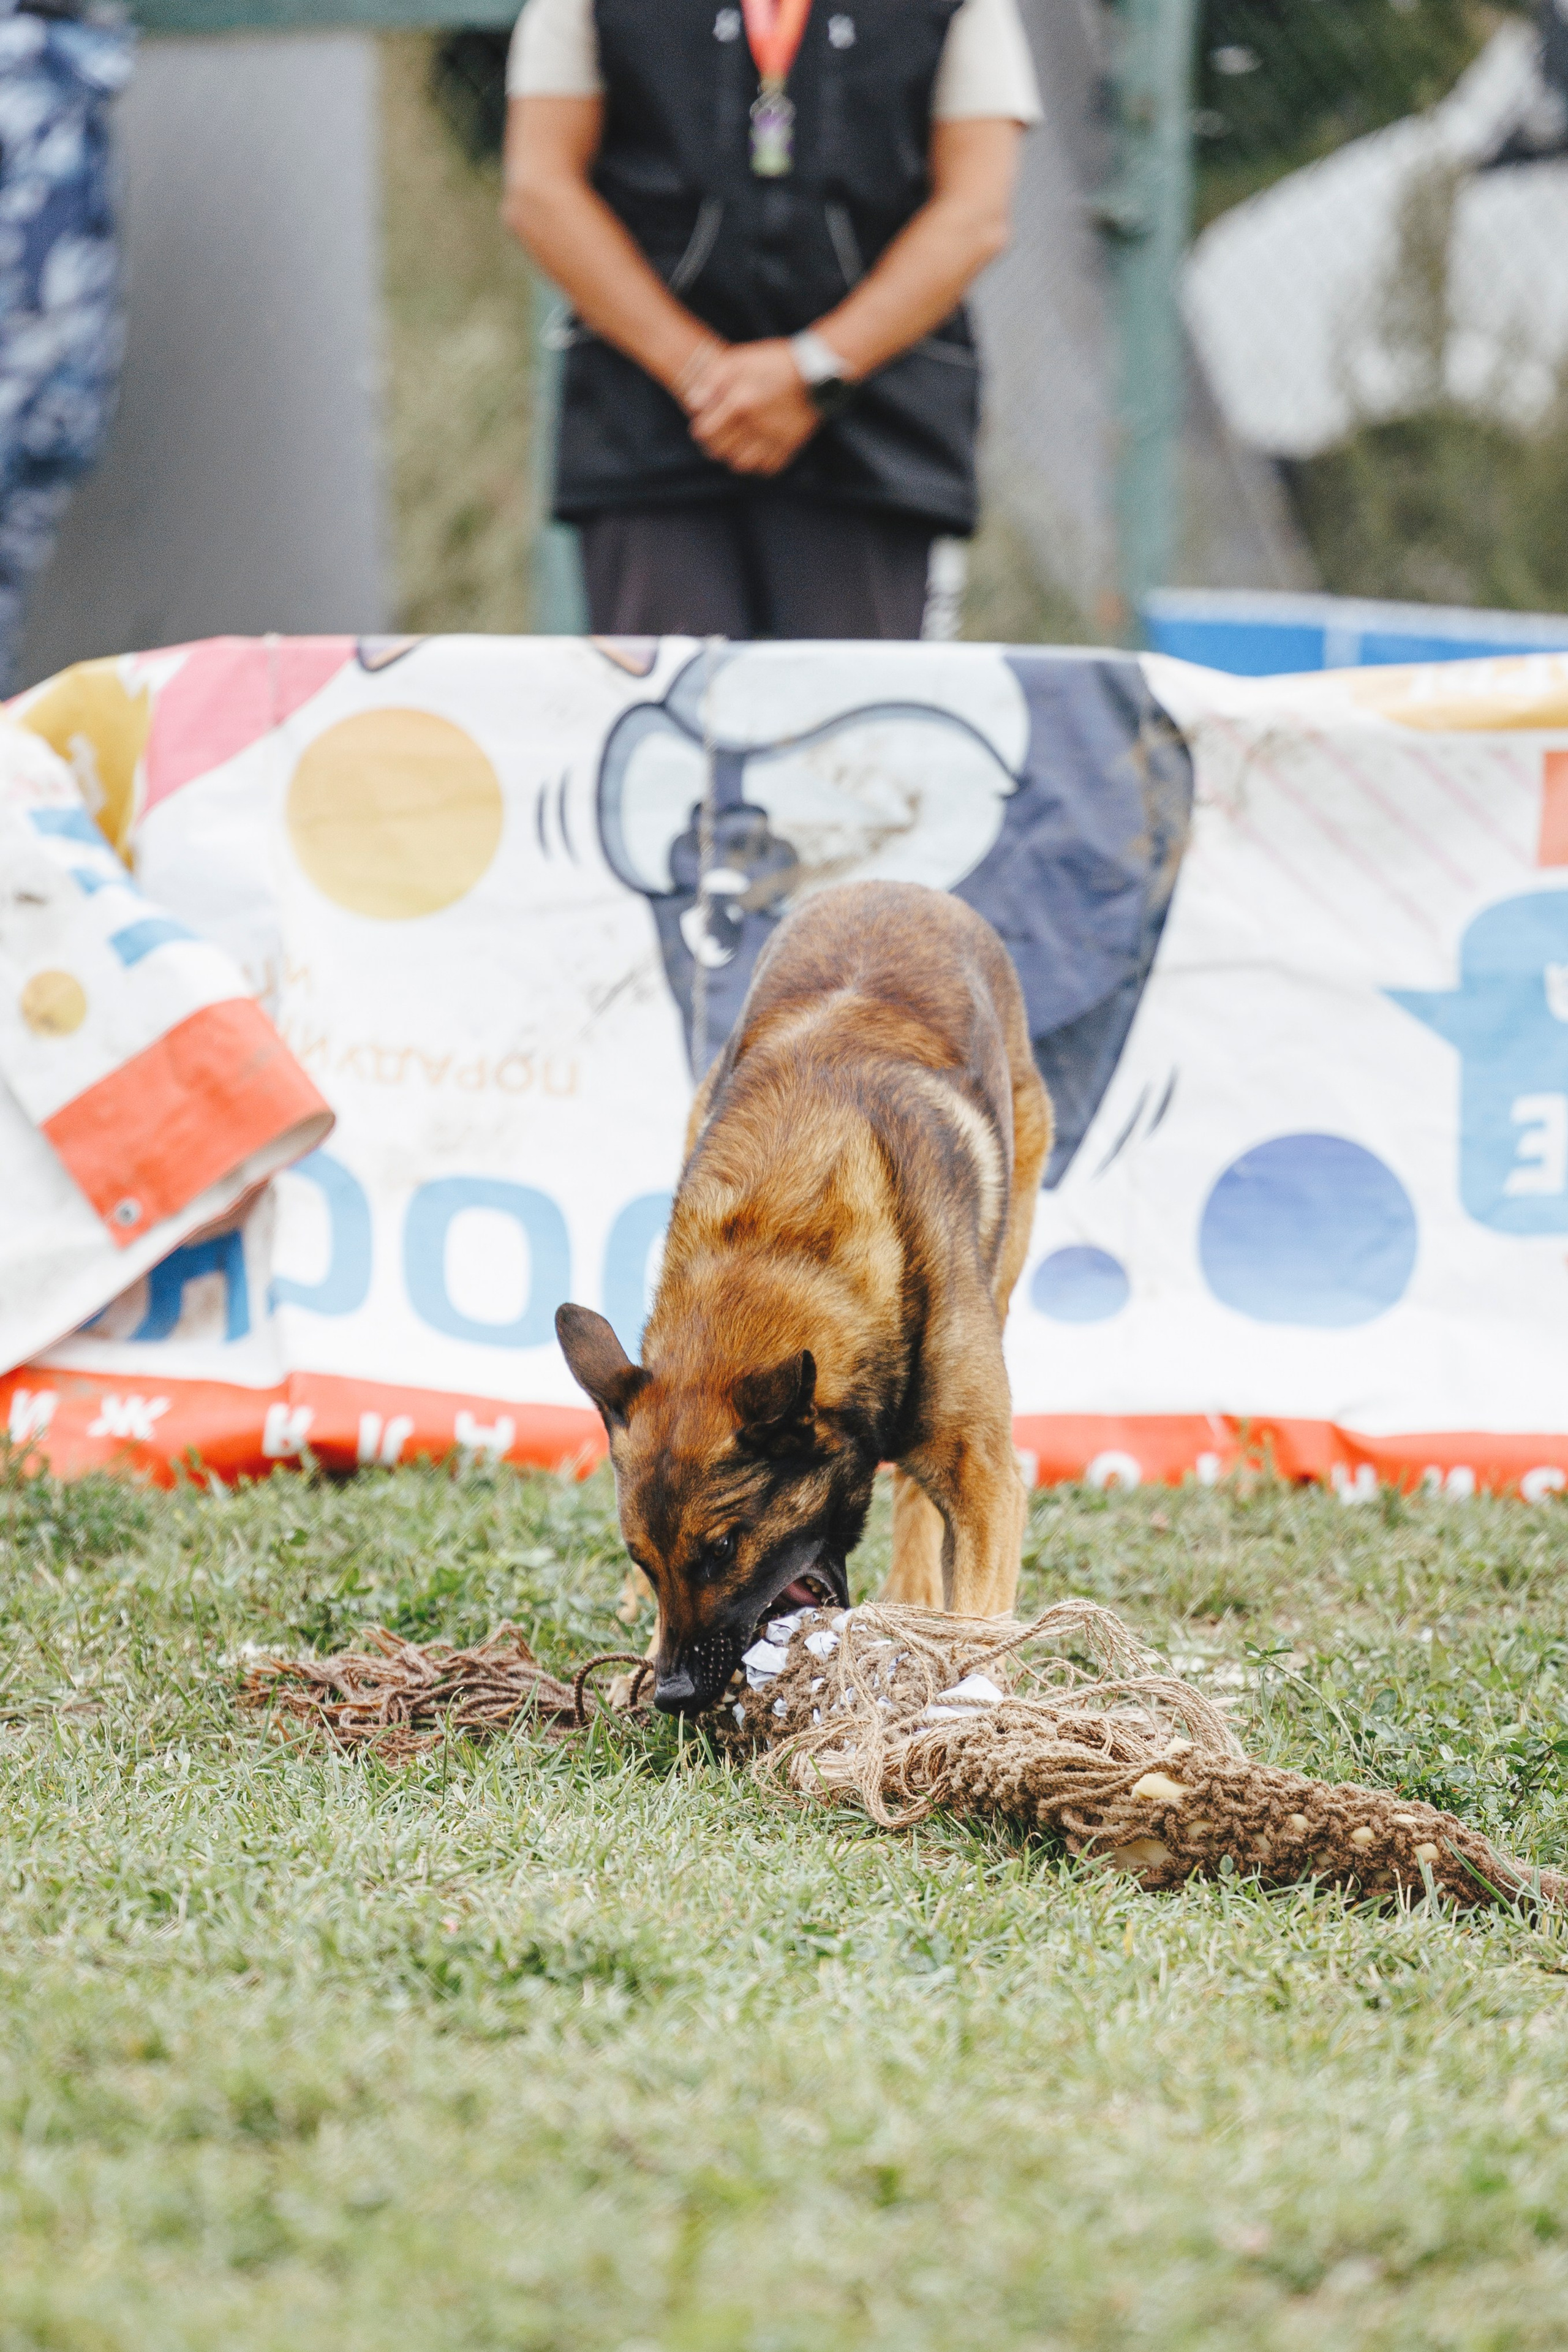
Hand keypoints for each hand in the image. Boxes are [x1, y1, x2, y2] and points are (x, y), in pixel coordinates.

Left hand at [685, 339, 821, 474]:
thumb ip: (711, 379)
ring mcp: (773, 439)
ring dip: (733, 458)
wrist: (816, 371)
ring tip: (733, 446)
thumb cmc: (774, 361)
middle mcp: (755, 426)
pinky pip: (767, 467)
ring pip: (742, 465)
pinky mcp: (789, 446)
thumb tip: (692, 403)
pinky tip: (755, 452)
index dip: (699, 430)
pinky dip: (757, 465)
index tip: (701, 425)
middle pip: (721, 452)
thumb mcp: (739, 359)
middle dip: (713, 445)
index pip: (705, 432)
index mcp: (740, 403)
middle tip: (715, 436)